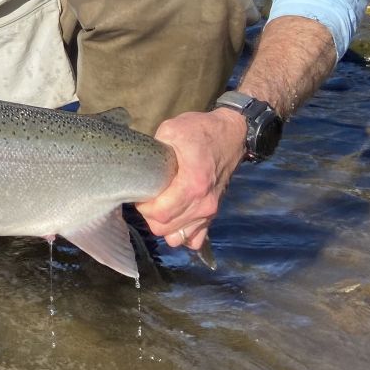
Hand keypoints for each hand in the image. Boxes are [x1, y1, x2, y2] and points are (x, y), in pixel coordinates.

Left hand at [134, 108, 245, 254]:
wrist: (230, 136)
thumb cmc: (200, 131)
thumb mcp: (172, 130)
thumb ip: (154, 151)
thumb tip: (139, 168)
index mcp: (193, 184)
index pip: (161, 213)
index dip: (144, 208)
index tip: (140, 194)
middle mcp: (203, 203)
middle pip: (165, 228)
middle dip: (150, 217)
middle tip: (147, 199)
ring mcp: (210, 211)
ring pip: (178, 237)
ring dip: (164, 226)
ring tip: (159, 207)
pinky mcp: (213, 214)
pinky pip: (194, 239)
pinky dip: (181, 233)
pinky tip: (174, 217)